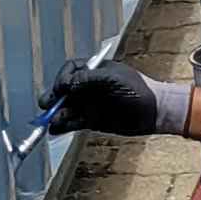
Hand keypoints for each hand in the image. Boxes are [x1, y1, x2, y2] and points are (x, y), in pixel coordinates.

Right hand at [38, 58, 187, 138]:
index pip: (71, 70)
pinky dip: (63, 126)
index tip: (61, 87)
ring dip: (57, 114)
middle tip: (46, 105)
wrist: (154, 112)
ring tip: (53, 121)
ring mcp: (89, 103)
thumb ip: (89, 79)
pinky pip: (73, 122)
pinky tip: (56, 129)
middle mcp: (89, 86)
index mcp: (94, 70)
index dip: (62, 77)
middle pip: (64, 90)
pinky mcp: (91, 120)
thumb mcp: (112, 79)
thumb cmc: (138, 89)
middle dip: (53, 97)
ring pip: (66, 108)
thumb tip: (67, 83)